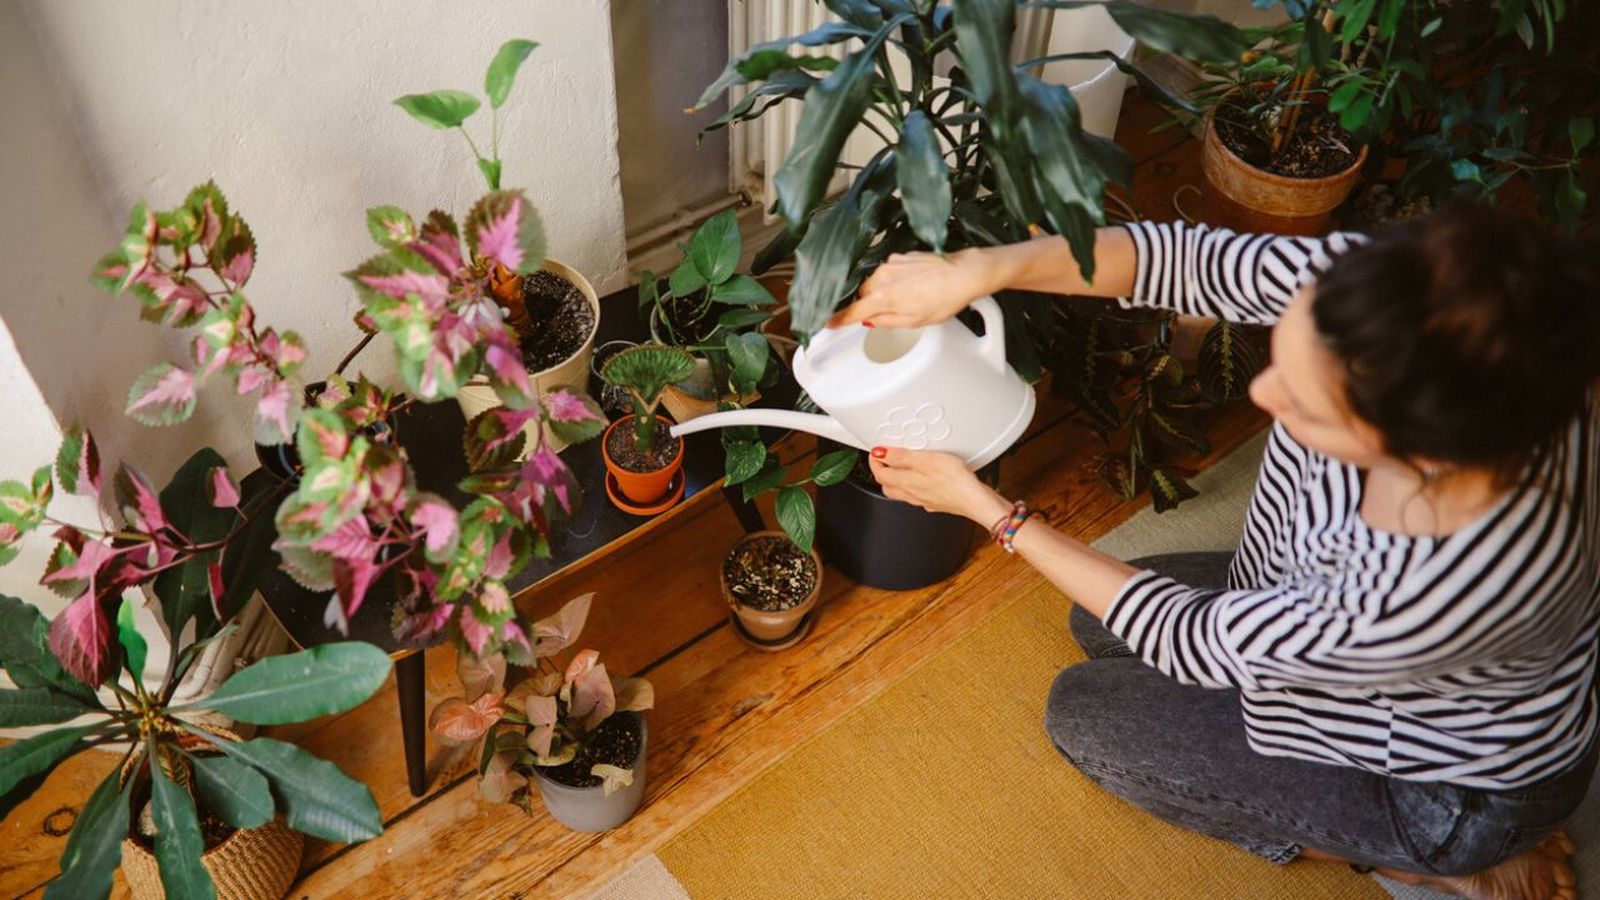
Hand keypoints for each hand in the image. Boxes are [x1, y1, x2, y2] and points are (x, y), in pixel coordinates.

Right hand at [828, 247, 998, 329]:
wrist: (963, 274)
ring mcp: (891, 264)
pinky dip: (894, 279)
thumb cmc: (943, 298)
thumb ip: (886, 321)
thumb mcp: (914, 321)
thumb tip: (869, 321)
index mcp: (883, 298)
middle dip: (868, 304)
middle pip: (863, 295)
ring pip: (875, 282)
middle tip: (886, 313)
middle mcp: (882, 277)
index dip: (838, 319)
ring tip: (909, 297)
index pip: (853, 311)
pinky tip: (913, 284)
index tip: (828, 323)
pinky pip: (888, 271)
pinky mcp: (900, 255)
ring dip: (883, 291)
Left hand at [868, 446, 1010, 523]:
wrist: (975, 500)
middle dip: (882, 471)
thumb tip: (880, 454)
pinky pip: (916, 495)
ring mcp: (923, 500)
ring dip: (895, 480)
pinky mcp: (935, 502)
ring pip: (900, 492)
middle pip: (887, 485)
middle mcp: (911, 494)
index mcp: (905, 483)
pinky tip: (922, 479)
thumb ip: (900, 457)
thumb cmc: (955, 481)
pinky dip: (912, 486)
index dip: (874, 461)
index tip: (875, 452)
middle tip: (883, 459)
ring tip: (899, 467)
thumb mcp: (925, 460)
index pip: (880, 473)